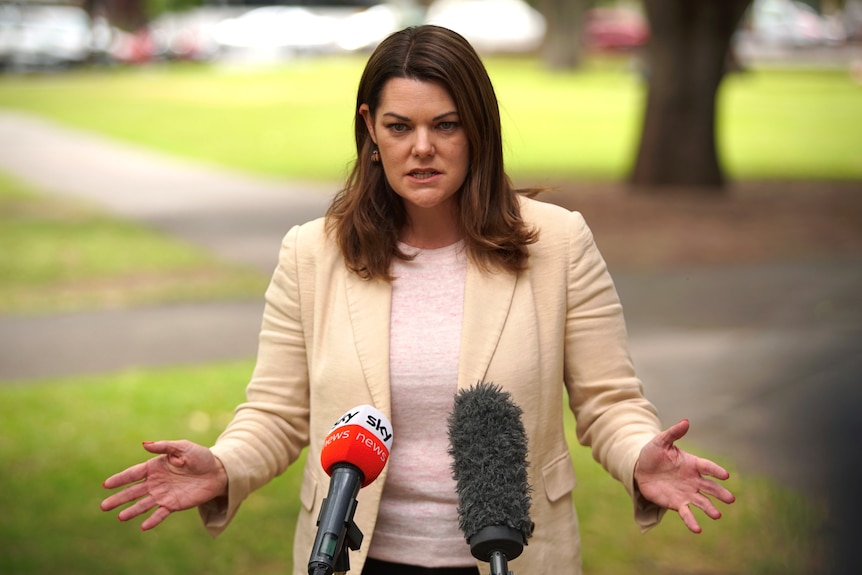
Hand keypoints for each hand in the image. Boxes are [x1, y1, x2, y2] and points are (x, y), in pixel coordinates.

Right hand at [100, 440, 227, 530]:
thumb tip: (144, 444)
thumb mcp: (183, 447)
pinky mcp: (174, 504)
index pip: (133, 474)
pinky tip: (143, 526)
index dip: (119, 479)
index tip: (105, 485)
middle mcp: (156, 482)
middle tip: (103, 506)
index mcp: (155, 466)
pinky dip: (152, 520)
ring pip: (143, 504)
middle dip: (118, 498)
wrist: (218, 472)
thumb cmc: (200, 457)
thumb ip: (164, 446)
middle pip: (133, 491)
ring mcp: (163, 494)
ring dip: (132, 511)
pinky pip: (160, 513)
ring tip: (120, 517)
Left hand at [634, 419, 735, 533]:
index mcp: (692, 463)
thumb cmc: (652, 454)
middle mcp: (693, 480)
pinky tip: (698, 529)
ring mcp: (687, 493)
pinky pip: (686, 513)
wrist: (640, 470)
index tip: (725, 475)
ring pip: (702, 502)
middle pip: (710, 487)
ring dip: (709, 509)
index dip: (716, 470)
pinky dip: (692, 521)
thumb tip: (686, 421)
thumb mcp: (661, 442)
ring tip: (717, 515)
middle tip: (731, 499)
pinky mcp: (677, 503)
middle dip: (720, 493)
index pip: (707, 467)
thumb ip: (673, 433)